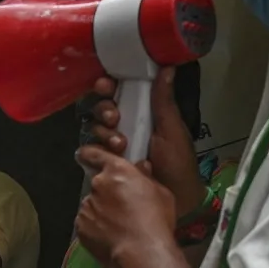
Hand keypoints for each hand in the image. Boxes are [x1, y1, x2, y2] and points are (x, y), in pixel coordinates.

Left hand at [74, 145, 178, 267]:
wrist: (142, 252)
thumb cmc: (156, 220)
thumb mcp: (161, 192)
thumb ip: (146, 177)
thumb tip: (140, 167)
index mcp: (117, 170)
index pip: (94, 154)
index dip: (90, 155)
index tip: (88, 158)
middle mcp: (97, 184)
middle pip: (98, 184)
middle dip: (107, 192)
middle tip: (123, 207)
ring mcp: (86, 206)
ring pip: (92, 204)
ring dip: (101, 211)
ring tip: (119, 226)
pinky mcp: (80, 227)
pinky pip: (87, 223)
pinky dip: (95, 227)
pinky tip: (110, 236)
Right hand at [82, 68, 205, 212]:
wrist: (177, 200)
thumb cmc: (178, 163)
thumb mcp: (172, 129)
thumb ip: (164, 101)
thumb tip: (167, 67)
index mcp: (142, 112)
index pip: (119, 91)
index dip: (109, 85)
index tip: (108, 84)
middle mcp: (125, 126)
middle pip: (101, 108)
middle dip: (104, 109)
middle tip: (115, 118)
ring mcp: (113, 146)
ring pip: (94, 128)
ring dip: (104, 132)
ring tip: (121, 144)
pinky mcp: (104, 165)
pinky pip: (89, 152)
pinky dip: (97, 151)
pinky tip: (113, 156)